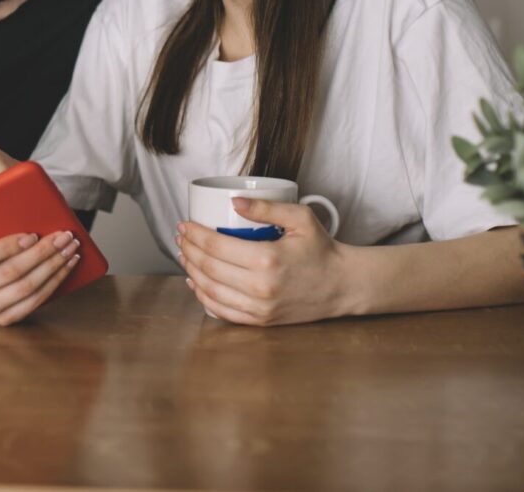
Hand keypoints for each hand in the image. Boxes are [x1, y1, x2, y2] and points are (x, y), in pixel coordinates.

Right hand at [0, 232, 80, 325]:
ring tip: (70, 249)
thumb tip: (31, 217)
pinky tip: (66, 266)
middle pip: (10, 273)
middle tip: (63, 237)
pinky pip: (34, 302)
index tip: (33, 235)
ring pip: (26, 289)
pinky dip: (54, 283)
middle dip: (42, 253)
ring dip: (54, 267)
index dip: (9, 246)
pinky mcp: (2, 319)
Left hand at [177, 197, 349, 325]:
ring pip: (210, 291)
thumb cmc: (322, 250)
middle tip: (181, 237)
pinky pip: (222, 311)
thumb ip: (266, 208)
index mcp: (267, 260)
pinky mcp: (261, 321)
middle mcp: (260, 288)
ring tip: (184, 256)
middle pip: (208, 268)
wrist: (342, 286)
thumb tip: (232, 202)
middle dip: (188, 250)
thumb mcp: (300, 218)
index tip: (184, 224)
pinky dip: (204, 297)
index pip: (215, 247)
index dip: (194, 235)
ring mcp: (259, 308)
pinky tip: (196, 283)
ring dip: (191, 272)